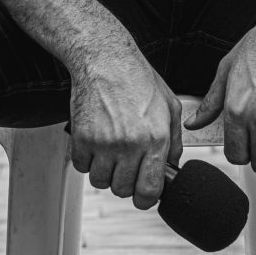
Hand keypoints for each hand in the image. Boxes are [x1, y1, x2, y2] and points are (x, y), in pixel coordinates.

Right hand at [68, 40, 181, 209]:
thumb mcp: (169, 104)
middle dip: (124, 180)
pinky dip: (86, 159)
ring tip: (109, 149)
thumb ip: (174, 139)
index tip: (142, 191)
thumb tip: (173, 164)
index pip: (149, 192)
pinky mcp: (83, 137)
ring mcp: (105, 142)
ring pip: (101, 181)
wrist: (106, 58)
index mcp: (155, 138)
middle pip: (123, 190)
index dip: (146, 197)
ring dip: (104, 170)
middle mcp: (131, 143)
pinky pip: (81, 167)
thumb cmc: (136, 77)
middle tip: (125, 161)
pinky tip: (95, 141)